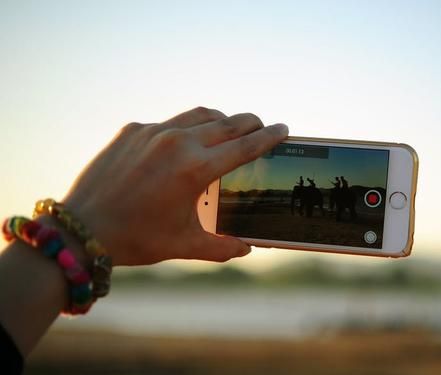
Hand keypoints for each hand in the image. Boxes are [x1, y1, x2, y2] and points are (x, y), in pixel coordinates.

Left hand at [62, 107, 287, 265]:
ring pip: (200, 114)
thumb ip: (222, 247)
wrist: (82, 229)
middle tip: (262, 126)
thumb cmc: (137, 239)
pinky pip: (169, 122)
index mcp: (196, 169)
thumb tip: (247, 248)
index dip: (269, 137)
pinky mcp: (132, 130)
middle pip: (228, 122)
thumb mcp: (184, 245)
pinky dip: (187, 128)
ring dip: (221, 119)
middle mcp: (177, 143)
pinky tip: (185, 142)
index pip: (245, 146)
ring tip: (229, 128)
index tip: (284, 129)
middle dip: (251, 123)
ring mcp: (152, 132)